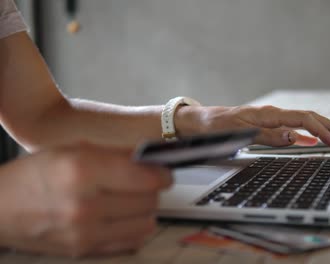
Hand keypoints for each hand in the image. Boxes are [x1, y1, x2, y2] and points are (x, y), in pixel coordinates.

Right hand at [0, 142, 171, 256]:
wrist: (1, 208)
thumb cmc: (36, 174)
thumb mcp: (73, 150)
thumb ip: (116, 155)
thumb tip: (151, 160)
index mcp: (83, 170)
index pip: (146, 177)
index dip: (162, 174)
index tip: (164, 172)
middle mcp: (86, 204)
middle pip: (149, 200)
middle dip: (152, 189)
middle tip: (145, 183)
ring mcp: (85, 232)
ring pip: (146, 223)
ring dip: (145, 210)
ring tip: (132, 200)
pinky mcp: (85, 250)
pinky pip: (131, 241)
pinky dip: (135, 228)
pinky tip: (124, 217)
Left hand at [175, 105, 329, 146]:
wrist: (200, 121)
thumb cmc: (217, 126)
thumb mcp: (241, 133)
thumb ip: (268, 135)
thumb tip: (295, 137)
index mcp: (268, 114)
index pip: (303, 120)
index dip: (321, 131)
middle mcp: (271, 114)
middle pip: (307, 117)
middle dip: (329, 126)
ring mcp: (269, 119)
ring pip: (301, 121)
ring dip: (320, 128)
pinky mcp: (265, 124)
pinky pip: (290, 126)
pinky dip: (304, 132)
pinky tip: (310, 140)